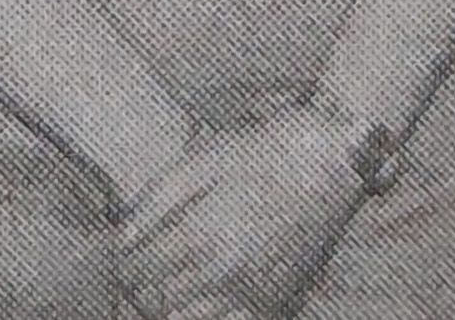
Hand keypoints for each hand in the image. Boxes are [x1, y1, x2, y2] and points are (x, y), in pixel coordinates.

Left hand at [118, 106, 365, 318]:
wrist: (334, 160)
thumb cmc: (265, 151)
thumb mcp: (204, 159)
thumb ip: (157, 199)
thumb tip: (120, 235)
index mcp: (202, 234)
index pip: (140, 270)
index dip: (122, 266)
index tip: (120, 258)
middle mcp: (227, 271)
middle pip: (160, 300)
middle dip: (141, 288)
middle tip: (139, 273)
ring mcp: (257, 291)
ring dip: (171, 307)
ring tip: (167, 288)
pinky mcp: (282, 300)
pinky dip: (211, 319)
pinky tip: (204, 301)